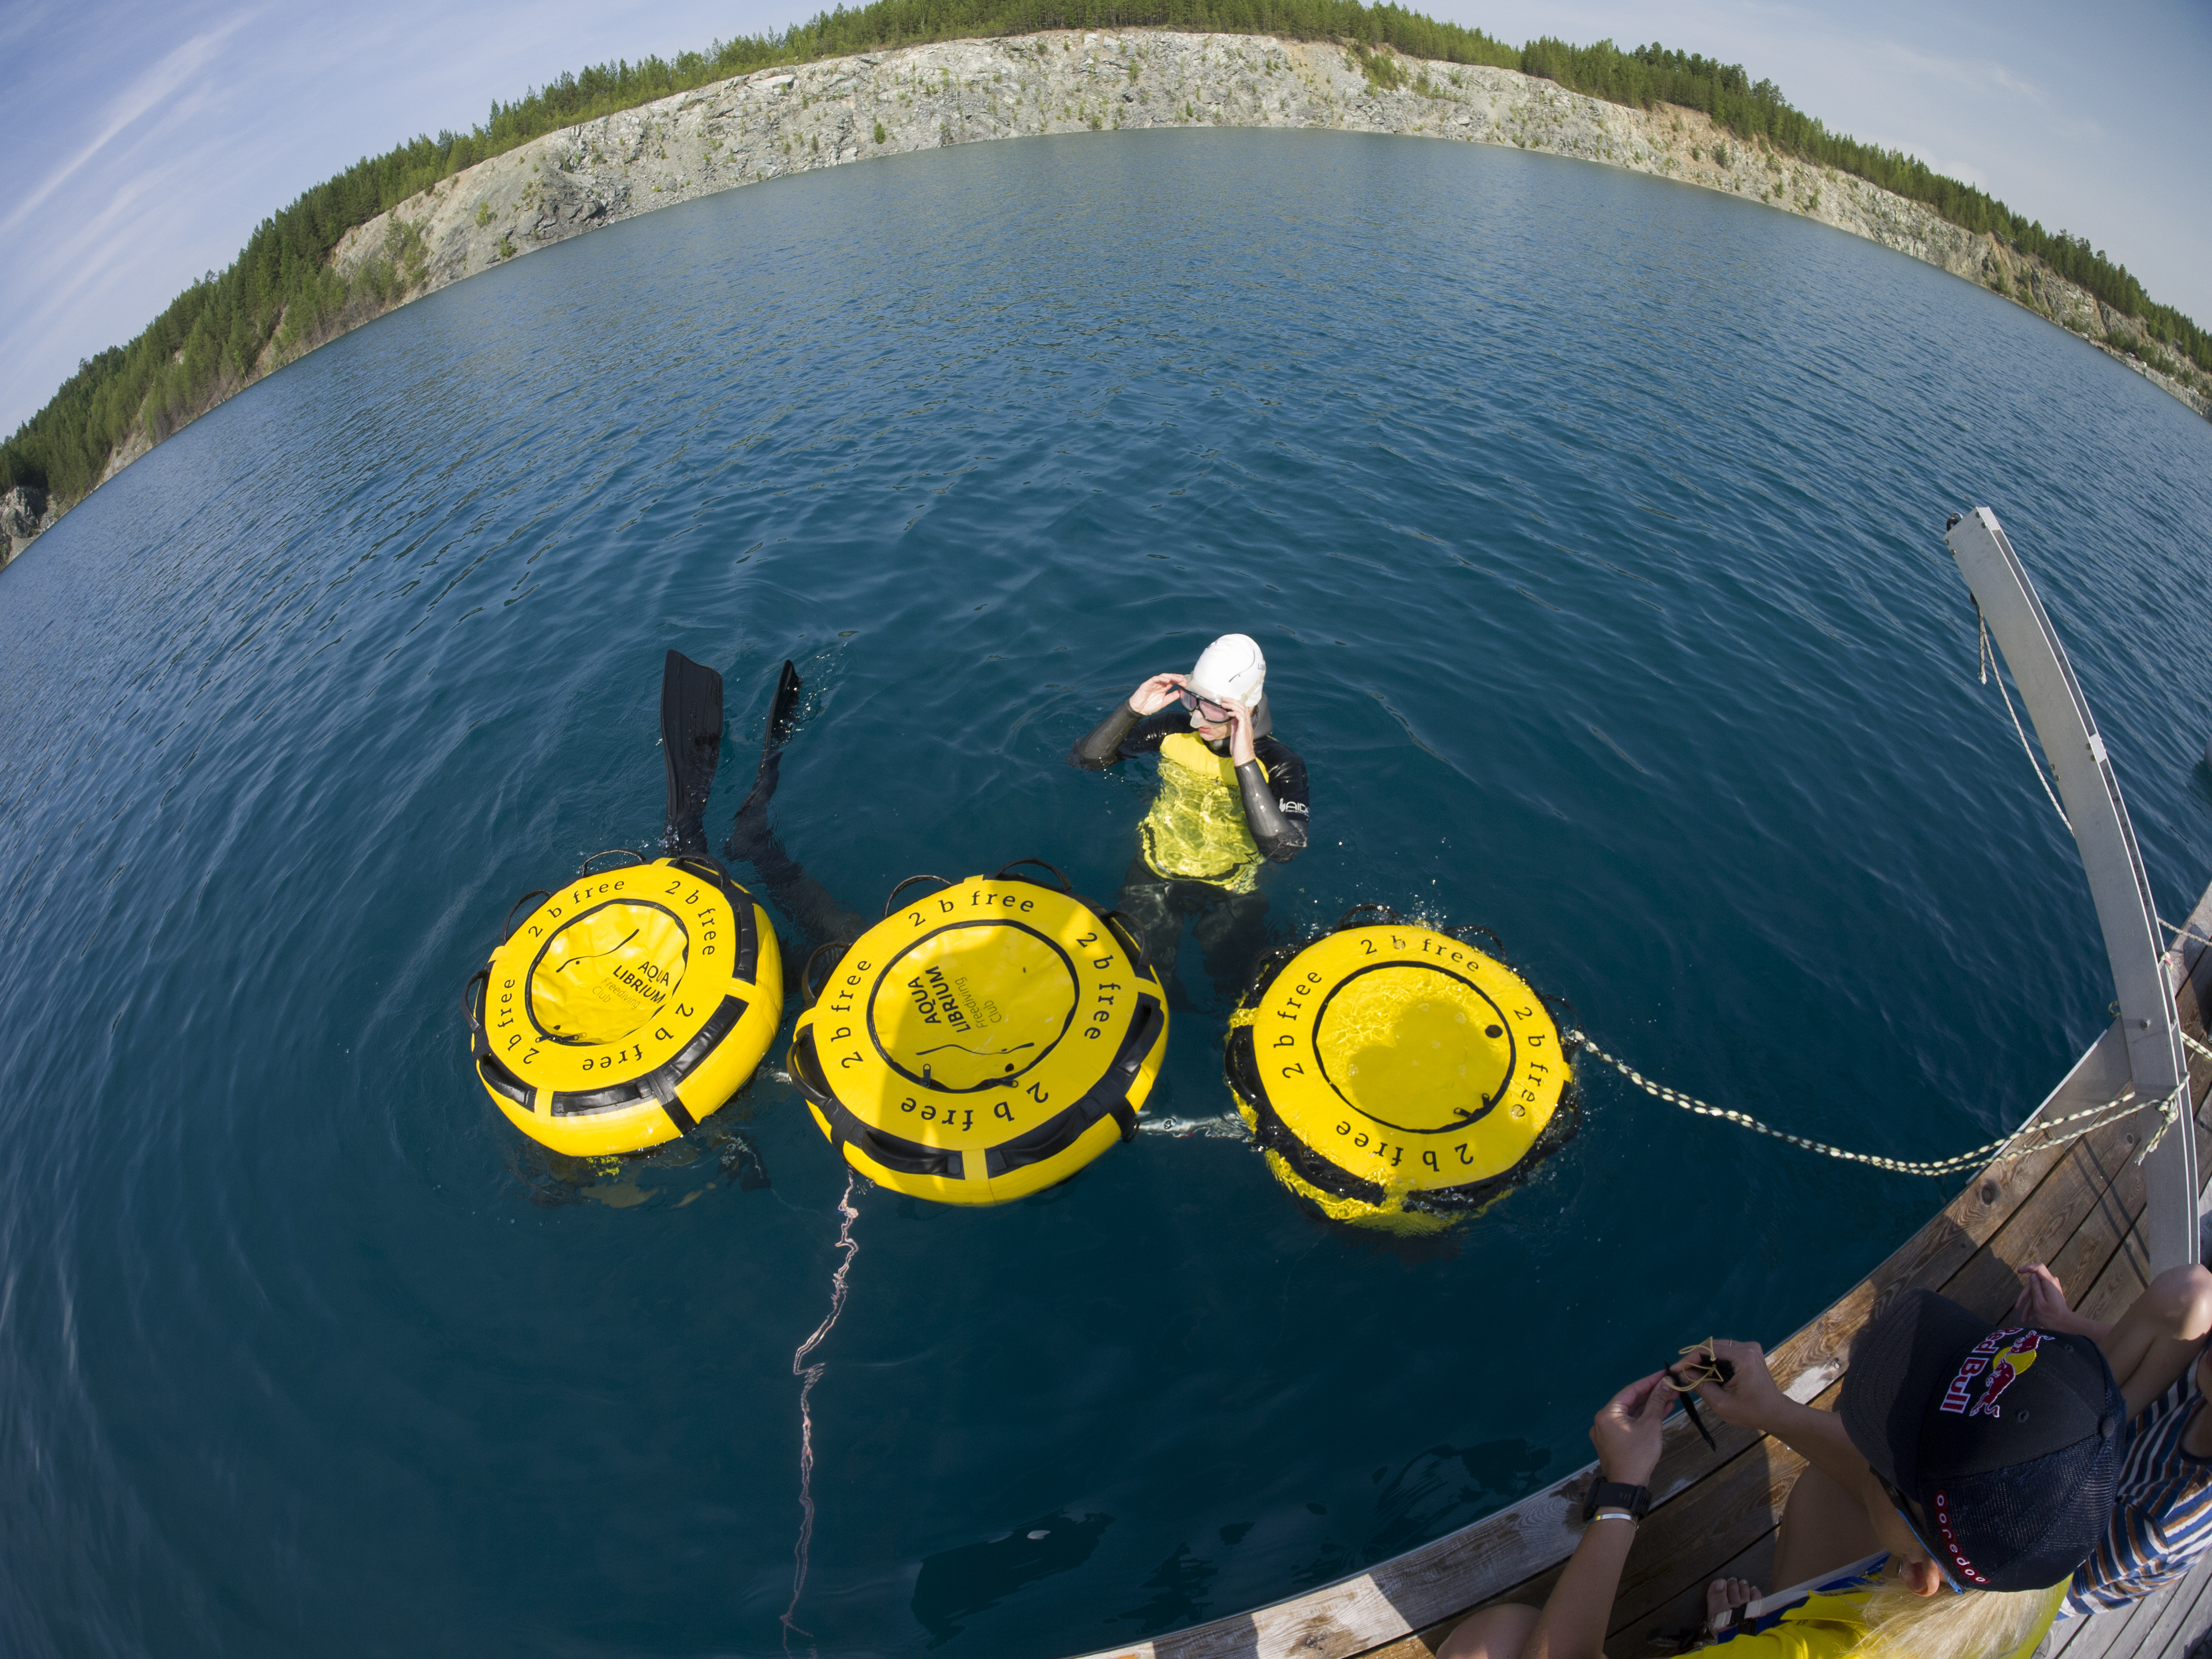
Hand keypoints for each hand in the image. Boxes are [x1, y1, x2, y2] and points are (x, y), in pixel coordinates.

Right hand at [1128, 673, 1185, 716]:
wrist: (1138, 710)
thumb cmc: (1150, 706)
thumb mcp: (1164, 702)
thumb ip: (1172, 696)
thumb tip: (1182, 692)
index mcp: (1164, 687)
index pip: (1174, 681)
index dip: (1180, 681)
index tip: (1186, 684)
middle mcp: (1159, 684)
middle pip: (1170, 677)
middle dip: (1178, 678)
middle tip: (1184, 681)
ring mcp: (1153, 683)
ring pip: (1164, 676)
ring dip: (1172, 677)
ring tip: (1179, 679)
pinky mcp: (1147, 684)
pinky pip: (1155, 679)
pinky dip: (1161, 678)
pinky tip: (1167, 680)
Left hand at [1221, 696, 1256, 765]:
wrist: (1243, 757)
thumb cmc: (1239, 748)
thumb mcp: (1235, 733)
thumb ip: (1234, 725)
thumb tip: (1230, 717)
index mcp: (1246, 724)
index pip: (1242, 709)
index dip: (1234, 703)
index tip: (1226, 701)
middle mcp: (1248, 723)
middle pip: (1242, 706)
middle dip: (1232, 701)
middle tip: (1223, 699)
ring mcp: (1247, 725)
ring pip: (1241, 709)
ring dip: (1232, 705)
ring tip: (1224, 703)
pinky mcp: (1244, 728)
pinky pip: (1241, 716)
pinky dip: (1234, 712)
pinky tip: (1229, 713)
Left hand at [1590, 1371, 1670, 1488]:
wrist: (1628, 1487)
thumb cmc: (1638, 1456)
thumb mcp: (1651, 1425)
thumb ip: (1657, 1402)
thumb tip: (1665, 1384)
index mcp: (1607, 1414)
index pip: (1630, 1391)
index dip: (1649, 1382)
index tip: (1664, 1375)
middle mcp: (1604, 1421)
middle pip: (1631, 1402)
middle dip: (1652, 1395)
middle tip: (1671, 1387)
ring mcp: (1609, 1432)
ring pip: (1632, 1414)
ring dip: (1651, 1407)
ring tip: (1671, 1398)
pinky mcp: (1616, 1442)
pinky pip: (1631, 1425)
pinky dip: (1644, 1420)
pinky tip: (1661, 1413)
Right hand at [1689, 1340, 1789, 1434]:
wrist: (1775, 1413)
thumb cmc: (1751, 1412)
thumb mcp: (1722, 1403)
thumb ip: (1701, 1386)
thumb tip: (1683, 1374)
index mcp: (1743, 1358)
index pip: (1708, 1350)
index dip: (1689, 1359)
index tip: (1674, 1369)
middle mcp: (1747, 1347)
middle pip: (1712, 1346)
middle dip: (1694, 1359)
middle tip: (1680, 1372)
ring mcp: (1749, 1348)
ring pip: (1717, 1347)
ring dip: (1702, 1359)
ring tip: (1689, 1372)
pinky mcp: (1749, 1352)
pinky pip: (1725, 1351)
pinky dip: (1713, 1360)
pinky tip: (1704, 1371)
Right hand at [2013, 1263, 2107, 1337]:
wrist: (2065, 1326)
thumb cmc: (2051, 1316)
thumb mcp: (2039, 1302)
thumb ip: (2035, 1287)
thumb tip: (2032, 1275)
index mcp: (2049, 1283)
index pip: (2039, 1267)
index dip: (2028, 1267)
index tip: (2018, 1271)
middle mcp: (2051, 1284)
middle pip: (2033, 1284)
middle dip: (2024, 1297)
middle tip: (2017, 1307)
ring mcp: (2052, 1290)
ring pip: (2035, 1292)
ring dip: (2028, 1305)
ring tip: (2023, 1318)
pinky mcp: (2052, 1296)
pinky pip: (2039, 1297)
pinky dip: (2034, 1306)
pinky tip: (2029, 1317)